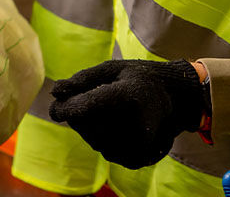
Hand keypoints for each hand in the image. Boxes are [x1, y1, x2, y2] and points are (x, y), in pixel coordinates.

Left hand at [49, 59, 206, 168]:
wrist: (175, 99)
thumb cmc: (137, 79)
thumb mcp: (111, 69)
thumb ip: (82, 80)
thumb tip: (54, 93)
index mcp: (127, 96)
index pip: (86, 106)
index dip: (66, 108)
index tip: (55, 109)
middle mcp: (134, 125)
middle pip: (85, 125)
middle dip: (79, 113)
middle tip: (95, 99)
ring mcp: (136, 146)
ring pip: (92, 140)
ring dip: (90, 126)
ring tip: (111, 111)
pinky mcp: (136, 159)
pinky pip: (104, 150)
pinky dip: (103, 138)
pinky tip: (118, 125)